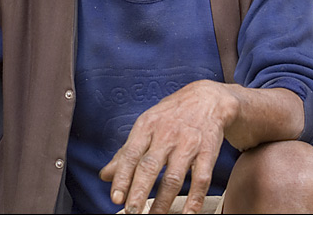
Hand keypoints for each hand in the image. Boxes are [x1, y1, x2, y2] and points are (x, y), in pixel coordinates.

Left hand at [98, 80, 238, 213]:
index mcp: (147, 126)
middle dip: (139, 191)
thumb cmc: (171, 115)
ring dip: (163, 201)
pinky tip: (187, 213)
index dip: (122, 177)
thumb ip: (126, 152)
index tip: (115, 198)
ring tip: (154, 216)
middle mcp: (166, 134)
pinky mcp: (208, 151)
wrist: (207, 99)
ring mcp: (188, 143)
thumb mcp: (146, 126)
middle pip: (150, 166)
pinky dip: (195, 199)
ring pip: (174, 177)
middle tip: (131, 211)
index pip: (130, 154)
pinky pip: (201, 179)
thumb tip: (105, 175)